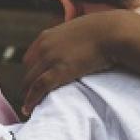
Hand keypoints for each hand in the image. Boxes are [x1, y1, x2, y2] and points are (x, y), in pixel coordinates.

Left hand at [20, 10, 138, 114]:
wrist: (112, 31)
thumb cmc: (103, 30)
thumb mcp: (78, 30)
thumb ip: (70, 39)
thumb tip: (77, 46)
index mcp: (46, 37)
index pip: (29, 58)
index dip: (30, 73)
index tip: (31, 83)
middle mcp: (44, 47)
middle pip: (28, 71)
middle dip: (27, 85)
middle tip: (28, 98)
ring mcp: (50, 58)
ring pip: (30, 81)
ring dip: (27, 95)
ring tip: (27, 107)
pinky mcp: (60, 70)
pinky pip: (39, 87)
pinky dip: (31, 99)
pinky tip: (28, 109)